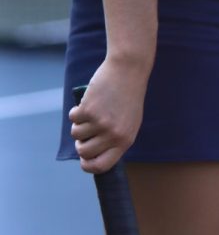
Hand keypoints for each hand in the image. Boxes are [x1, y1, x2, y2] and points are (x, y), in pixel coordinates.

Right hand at [68, 58, 147, 173]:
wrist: (128, 68)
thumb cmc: (129, 94)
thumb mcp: (129, 120)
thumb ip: (116, 138)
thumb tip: (95, 156)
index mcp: (125, 140)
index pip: (102, 166)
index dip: (88, 166)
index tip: (83, 159)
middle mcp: (113, 135)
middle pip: (84, 152)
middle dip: (80, 143)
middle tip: (85, 131)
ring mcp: (100, 123)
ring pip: (76, 134)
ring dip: (78, 124)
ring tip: (90, 111)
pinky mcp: (89, 110)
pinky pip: (73, 118)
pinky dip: (76, 110)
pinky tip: (87, 101)